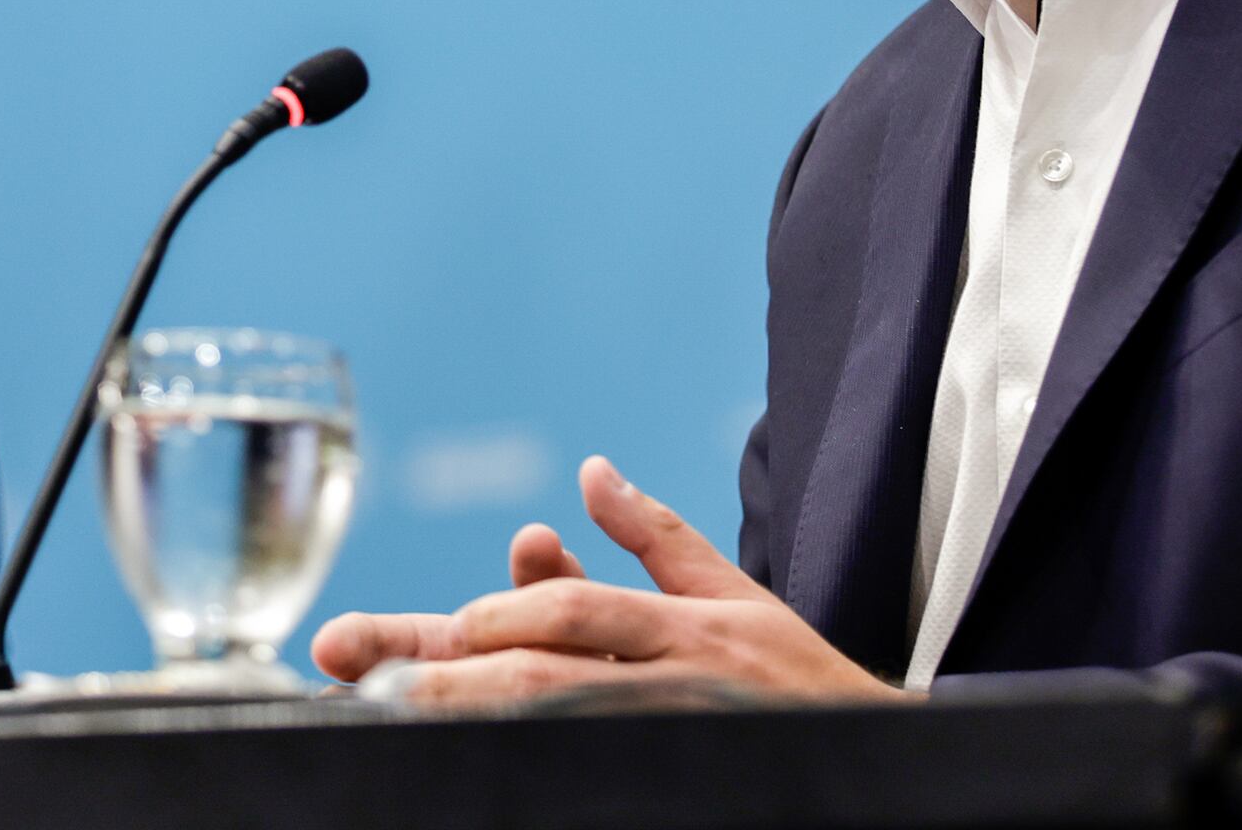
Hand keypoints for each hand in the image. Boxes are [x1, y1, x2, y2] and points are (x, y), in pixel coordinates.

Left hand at [310, 455, 902, 707]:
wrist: (884, 759)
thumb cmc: (798, 682)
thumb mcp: (734, 598)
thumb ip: (655, 537)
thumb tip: (588, 471)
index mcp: (680, 627)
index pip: (563, 609)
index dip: (485, 613)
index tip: (404, 632)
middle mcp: (672, 679)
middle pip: (538, 669)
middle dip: (440, 668)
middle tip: (356, 671)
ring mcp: (672, 729)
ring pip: (558, 719)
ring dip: (471, 712)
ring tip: (388, 711)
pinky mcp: (677, 769)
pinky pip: (586, 765)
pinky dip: (527, 758)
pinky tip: (470, 763)